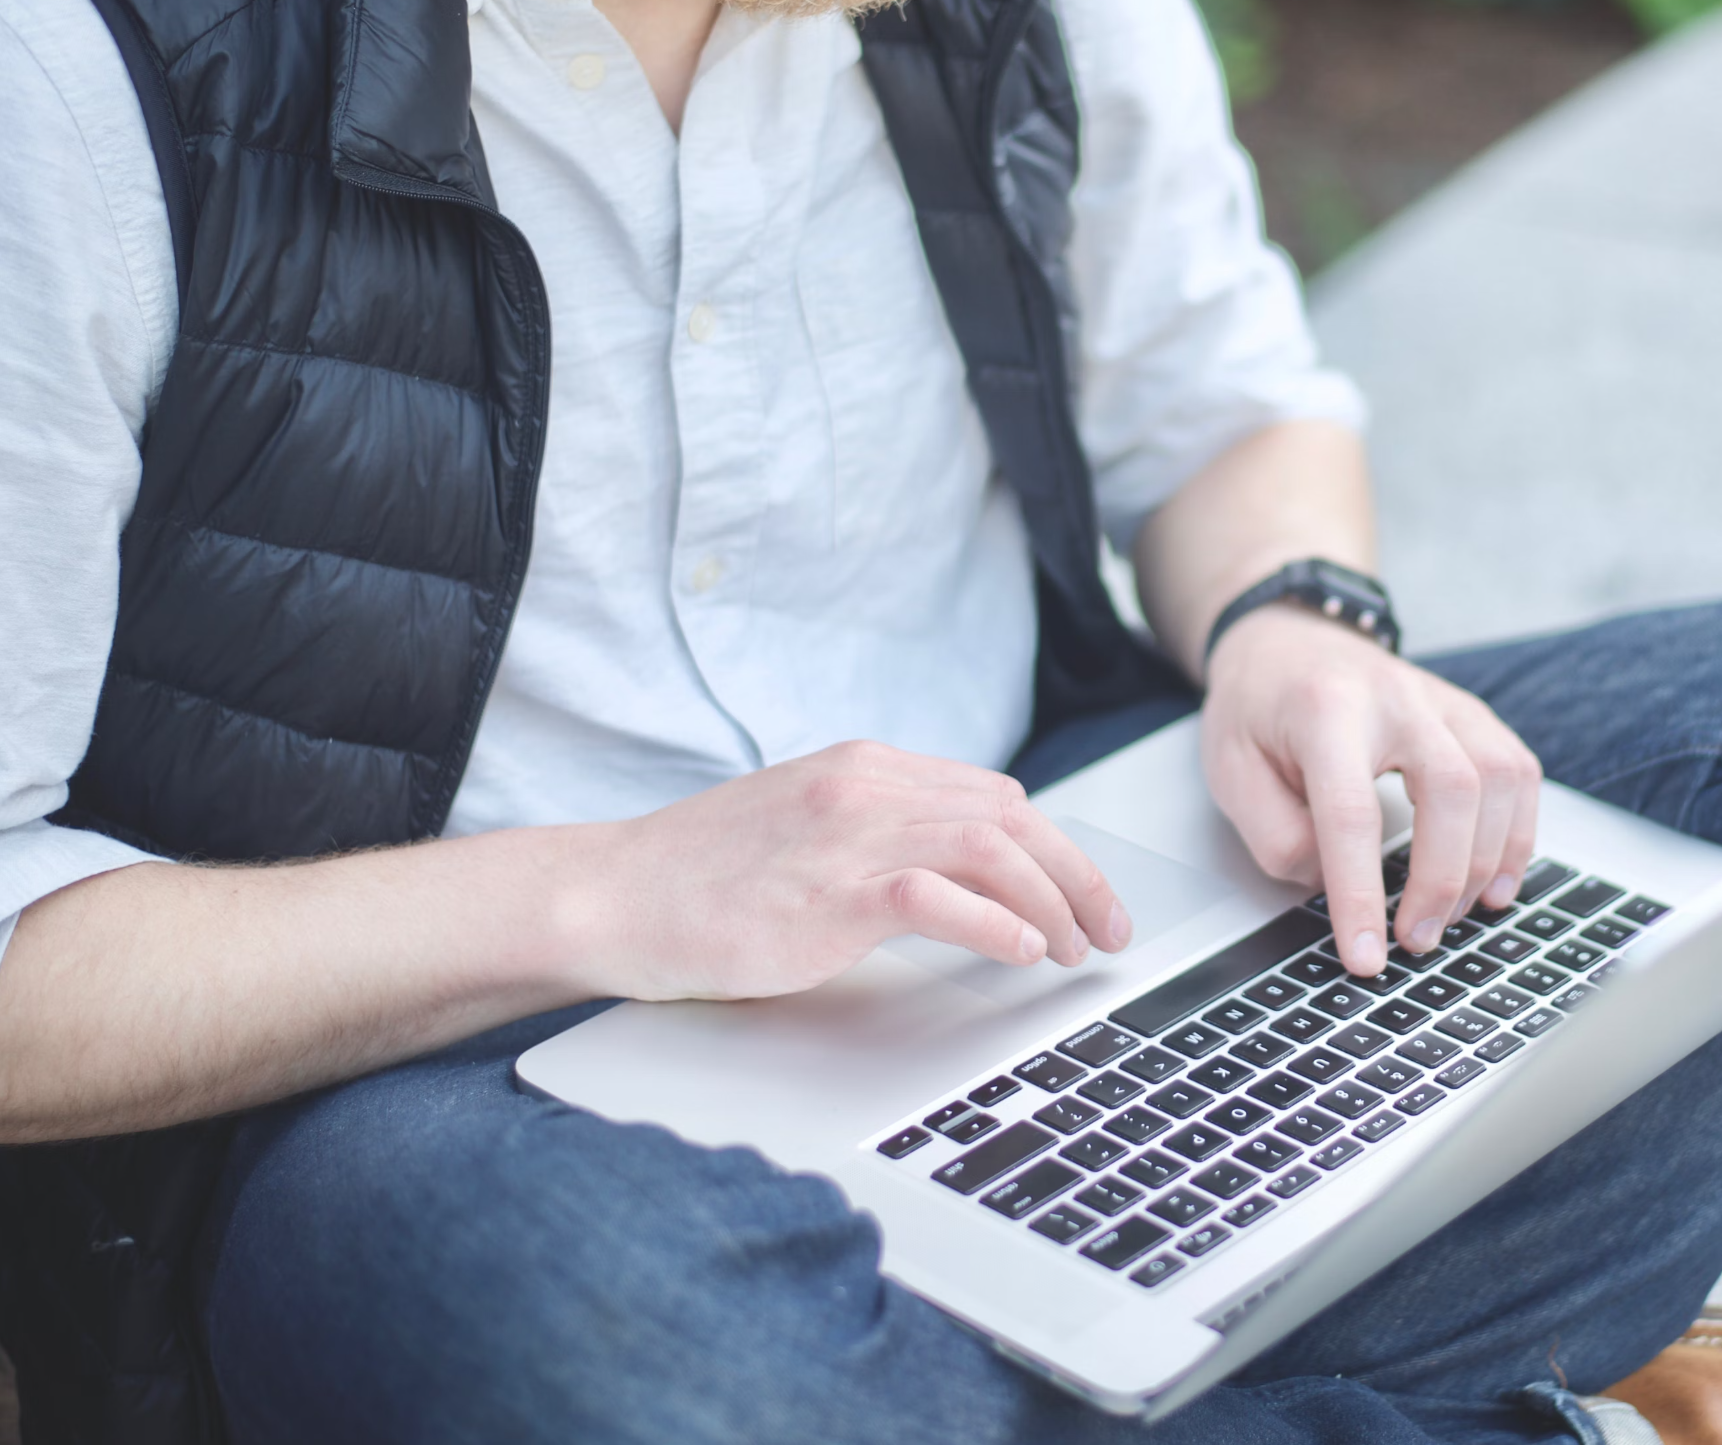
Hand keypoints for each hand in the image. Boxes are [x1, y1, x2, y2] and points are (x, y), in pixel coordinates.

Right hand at [584, 741, 1132, 1000]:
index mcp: (866, 769)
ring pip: (990, 848)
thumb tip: (966, 877)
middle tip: (1110, 931)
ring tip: (1073, 950)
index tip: (1086, 898)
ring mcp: (846, 836)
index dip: (1055, 850)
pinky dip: (993, 922)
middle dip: (1077, 876)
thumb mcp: (807, 831)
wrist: (611, 894)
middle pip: (1011, 818)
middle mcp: (866, 789)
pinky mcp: (826, 892)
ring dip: (1050, 902)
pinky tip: (1022, 952)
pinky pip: (934, 895)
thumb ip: (880, 835)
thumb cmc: (704, 879)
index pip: (995, 797)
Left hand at [1201, 606, 1542, 975]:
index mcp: (1325, 709)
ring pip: (1499, 776)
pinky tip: (1496, 881)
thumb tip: (1335, 888)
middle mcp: (1395, 696)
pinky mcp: (1471, 713)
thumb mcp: (1231, 773)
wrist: (1286, 640)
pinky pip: (1519, 771)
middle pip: (1452, 788)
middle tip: (1416, 941)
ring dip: (1487, 861)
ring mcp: (1442, 699)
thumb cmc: (1258, 709)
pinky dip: (1517, 834)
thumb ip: (1278, 836)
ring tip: (1453, 917)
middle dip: (1442, 879)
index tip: (1366, 955)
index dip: (1361, 892)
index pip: (1351, 812)